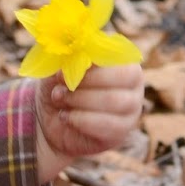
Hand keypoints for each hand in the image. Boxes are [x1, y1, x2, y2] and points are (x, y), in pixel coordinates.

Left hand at [36, 61, 144, 178]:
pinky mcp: (121, 132)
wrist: (51, 118)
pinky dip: (81, 120)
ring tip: (60, 100)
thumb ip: (72, 56)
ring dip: (80, 100)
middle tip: (61, 87)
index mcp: (123, 60)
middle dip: (87, 82)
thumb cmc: (61, 85)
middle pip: (123, 77)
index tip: (64, 69)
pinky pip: (108, 125)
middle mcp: (133, 84)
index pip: (120, 54)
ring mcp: (131, 110)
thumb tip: (79, 53)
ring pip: (114, 100)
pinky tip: (66, 117)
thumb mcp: (62, 66)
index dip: (91, 60)